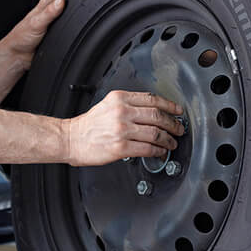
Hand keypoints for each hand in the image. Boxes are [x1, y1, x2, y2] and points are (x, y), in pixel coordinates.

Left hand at [1, 0, 79, 71]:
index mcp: (47, 2)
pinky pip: (72, 22)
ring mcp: (56, 19)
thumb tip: (61, 0)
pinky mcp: (58, 29)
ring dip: (82, 6)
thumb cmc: (21, 38)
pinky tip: (82, 21)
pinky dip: (78, 19)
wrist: (17, 54)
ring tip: (94, 3)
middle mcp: (52, 8)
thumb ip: (48, 13)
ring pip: (73, 9)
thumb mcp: (36, 24)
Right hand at [65, 90, 184, 166]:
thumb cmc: (88, 125)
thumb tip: (152, 112)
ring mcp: (122, 130)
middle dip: (173, 123)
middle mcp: (121, 112)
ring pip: (155, 133)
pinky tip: (160, 152)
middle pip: (157, 115)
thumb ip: (128, 105)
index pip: (151, 99)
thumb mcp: (108, 105)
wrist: (71, 138)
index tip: (177, 110)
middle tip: (179, 128)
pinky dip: (158, 151)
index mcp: (119, 98)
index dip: (169, 105)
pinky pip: (147, 148)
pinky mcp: (121, 147)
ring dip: (168, 139)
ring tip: (171, 142)